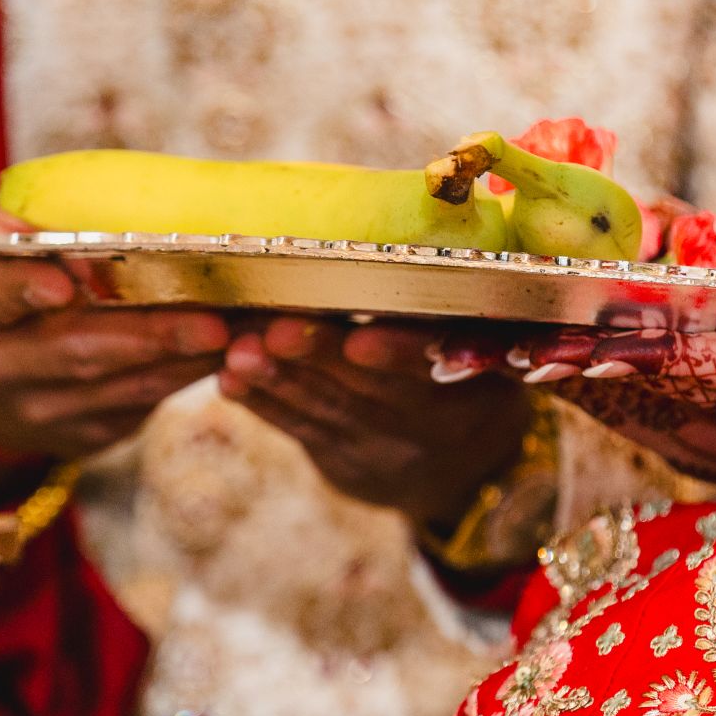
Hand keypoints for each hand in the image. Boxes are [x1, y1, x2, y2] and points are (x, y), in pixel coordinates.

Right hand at [0, 211, 232, 466]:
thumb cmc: (17, 272)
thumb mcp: (12, 237)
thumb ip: (55, 221)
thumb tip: (150, 197)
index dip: (24, 288)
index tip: (61, 287)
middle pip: (76, 350)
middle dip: (152, 336)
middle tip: (214, 324)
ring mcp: (37, 409)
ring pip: (124, 387)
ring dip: (190, 359)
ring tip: (247, 334)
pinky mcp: (82, 436)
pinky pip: (146, 406)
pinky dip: (193, 375)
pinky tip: (236, 353)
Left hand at [219, 317, 533, 522]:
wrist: (462, 472)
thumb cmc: (464, 377)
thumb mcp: (484, 351)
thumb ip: (448, 315)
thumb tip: (393, 243)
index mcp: (470, 381)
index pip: (434, 367)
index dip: (399, 355)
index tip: (361, 341)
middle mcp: (430, 422)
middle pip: (370, 388)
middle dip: (319, 356)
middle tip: (275, 331)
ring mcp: (385, 448)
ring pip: (328, 408)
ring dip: (279, 378)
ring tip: (239, 351)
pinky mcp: (345, 464)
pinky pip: (302, 431)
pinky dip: (265, 404)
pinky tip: (231, 381)